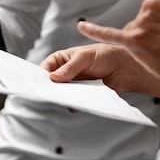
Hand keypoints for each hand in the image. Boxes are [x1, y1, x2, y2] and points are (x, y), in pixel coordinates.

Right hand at [41, 41, 159, 99]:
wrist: (123, 67)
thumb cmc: (104, 55)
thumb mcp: (85, 56)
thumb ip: (71, 67)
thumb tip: (54, 77)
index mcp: (61, 60)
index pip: (44, 68)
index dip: (39, 75)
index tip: (36, 83)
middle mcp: (64, 74)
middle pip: (50, 84)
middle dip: (48, 88)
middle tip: (47, 93)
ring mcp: (73, 87)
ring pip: (61, 96)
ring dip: (62, 97)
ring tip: (64, 96)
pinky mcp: (82, 98)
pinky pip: (74, 104)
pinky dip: (75, 104)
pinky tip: (78, 100)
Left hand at [76, 0, 159, 90]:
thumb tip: (152, 24)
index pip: (152, 7)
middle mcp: (151, 4)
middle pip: (141, 19)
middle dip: (151, 33)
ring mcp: (142, 22)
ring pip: (133, 32)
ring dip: (145, 44)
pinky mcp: (134, 40)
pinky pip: (109, 33)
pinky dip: (93, 30)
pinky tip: (82, 27)